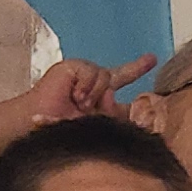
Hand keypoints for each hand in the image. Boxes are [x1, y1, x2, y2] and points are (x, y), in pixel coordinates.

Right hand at [10, 53, 155, 132]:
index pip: (122, 91)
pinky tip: (76, 97)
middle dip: (136, 68)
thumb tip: (129, 106)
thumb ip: (114, 117)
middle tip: (146, 64)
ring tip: (81, 104)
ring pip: (106, 78)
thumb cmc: (63, 130)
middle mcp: (94, 85)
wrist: (38, 124)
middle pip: (119, 74)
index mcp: (100, 100)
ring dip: (95, 94)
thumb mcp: (96, 125)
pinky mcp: (73, 67)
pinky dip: (87, 86)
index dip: (137, 75)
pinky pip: (92, 73)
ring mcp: (83, 75)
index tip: (153, 60)